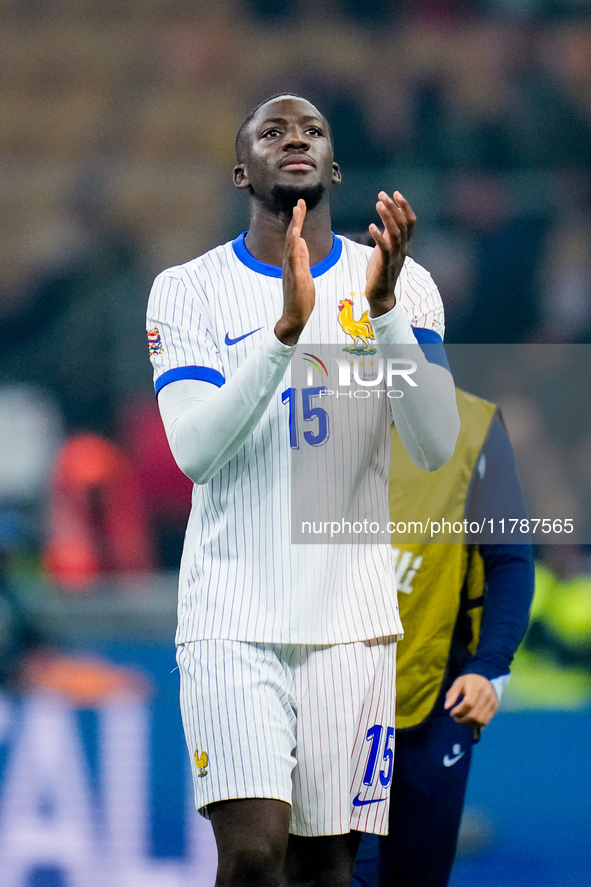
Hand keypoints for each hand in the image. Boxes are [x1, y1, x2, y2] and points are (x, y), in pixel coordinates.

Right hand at [274, 199, 315, 345]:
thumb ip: (302, 258)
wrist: (294, 317)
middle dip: (296, 219)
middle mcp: (289, 263)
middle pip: (292, 236)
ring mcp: (290, 269)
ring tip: (297, 211)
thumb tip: (302, 242)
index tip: (301, 207)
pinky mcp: (294, 277)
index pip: (296, 238)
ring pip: (291, 244)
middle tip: (300, 202)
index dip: (298, 222)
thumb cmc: (300, 298)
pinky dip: (293, 245)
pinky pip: (293, 258)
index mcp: (293, 262)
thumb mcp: (305, 274)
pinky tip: (296, 234)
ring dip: (294, 227)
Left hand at [366, 190, 415, 316]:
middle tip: (383, 194)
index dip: (405, 207)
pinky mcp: (385, 265)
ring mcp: (395, 257)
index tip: (395, 193)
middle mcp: (402, 249)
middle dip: (394, 207)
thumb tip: (388, 217)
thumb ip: (388, 234)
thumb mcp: (386, 249)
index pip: (410, 222)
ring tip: (379, 204)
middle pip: (403, 224)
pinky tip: (371, 227)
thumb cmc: (381, 271)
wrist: (380, 295)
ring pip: (395, 233)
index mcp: (403, 244)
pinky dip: (378, 237)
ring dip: (387, 217)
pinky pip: (384, 249)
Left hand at [444, 674, 498, 727]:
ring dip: (468, 723)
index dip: (458, 711)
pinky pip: (485, 721)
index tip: (451, 713)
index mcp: (476, 686)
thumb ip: (451, 694)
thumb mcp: (458, 683)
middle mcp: (487, 694)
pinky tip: (469, 720)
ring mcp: (492, 702)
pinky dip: (475, 724)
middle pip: (474, 714)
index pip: (468, 703)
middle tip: (455, 718)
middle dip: (462, 719)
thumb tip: (446, 707)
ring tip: (461, 719)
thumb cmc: (468, 682)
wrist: (484, 681)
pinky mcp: (495, 708)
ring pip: (480, 720)